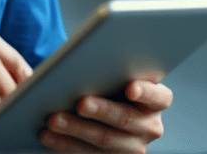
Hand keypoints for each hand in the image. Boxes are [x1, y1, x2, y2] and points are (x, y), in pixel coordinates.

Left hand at [39, 80, 172, 151]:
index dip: (147, 92)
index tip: (130, 88)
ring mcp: (132, 148)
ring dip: (76, 129)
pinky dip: (64, 144)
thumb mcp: (116, 75)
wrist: (105, 112)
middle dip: (102, 110)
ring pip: (104, 140)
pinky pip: (86, 153)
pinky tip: (47, 135)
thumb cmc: (110, 83)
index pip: (160, 97)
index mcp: (156, 102)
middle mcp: (150, 127)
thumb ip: (111, 69)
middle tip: (81, 103)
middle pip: (126, 120)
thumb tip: (87, 62)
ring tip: (54, 119)